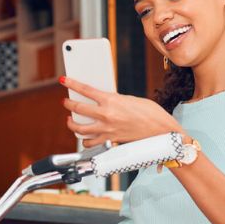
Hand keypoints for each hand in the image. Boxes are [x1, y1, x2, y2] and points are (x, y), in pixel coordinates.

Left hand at [59, 76, 179, 146]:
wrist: (160, 130)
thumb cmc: (149, 113)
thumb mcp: (129, 99)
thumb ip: (113, 100)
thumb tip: (102, 101)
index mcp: (111, 100)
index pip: (85, 90)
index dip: (72, 84)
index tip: (64, 81)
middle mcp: (106, 115)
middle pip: (78, 108)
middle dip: (68, 104)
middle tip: (66, 102)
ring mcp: (107, 130)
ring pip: (80, 128)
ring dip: (72, 124)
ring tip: (70, 120)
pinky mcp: (110, 141)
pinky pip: (91, 142)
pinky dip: (85, 140)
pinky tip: (85, 137)